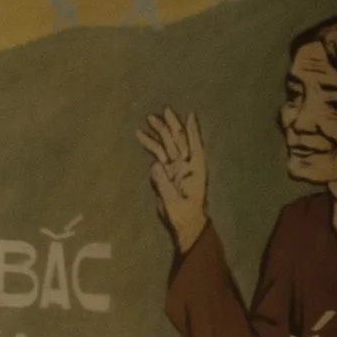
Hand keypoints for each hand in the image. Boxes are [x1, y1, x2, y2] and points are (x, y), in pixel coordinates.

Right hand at [142, 107, 210, 256]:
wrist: (184, 226)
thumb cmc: (184, 216)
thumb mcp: (174, 202)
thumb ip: (164, 184)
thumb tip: (154, 165)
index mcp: (195, 169)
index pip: (195, 146)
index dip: (193, 131)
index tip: (191, 115)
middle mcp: (186, 165)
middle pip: (180, 140)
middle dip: (172, 125)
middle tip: (165, 110)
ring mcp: (176, 167)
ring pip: (167, 144)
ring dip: (159, 132)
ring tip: (149, 118)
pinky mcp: (166, 172)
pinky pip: (158, 155)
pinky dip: (150, 145)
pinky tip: (141, 135)